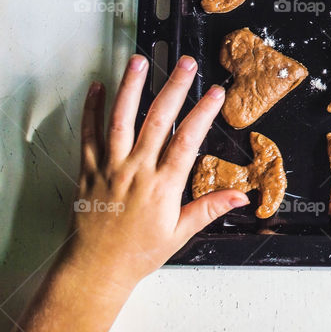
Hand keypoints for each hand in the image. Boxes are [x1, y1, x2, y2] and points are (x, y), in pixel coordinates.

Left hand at [63, 54, 247, 289]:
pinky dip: (91, 110)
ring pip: (120, 120)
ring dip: (131, 88)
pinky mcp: (88, 170)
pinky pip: (88, 135)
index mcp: (162, 186)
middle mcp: (136, 171)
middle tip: (186, 64)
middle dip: (174, 88)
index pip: (187, 141)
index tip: (216, 93)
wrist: (95, 269)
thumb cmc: (138, 253)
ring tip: (140, 61)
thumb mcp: (180, 233)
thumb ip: (209, 207)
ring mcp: (110, 168)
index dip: (203, 114)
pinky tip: (97, 88)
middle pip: (157, 121)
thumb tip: (241, 195)